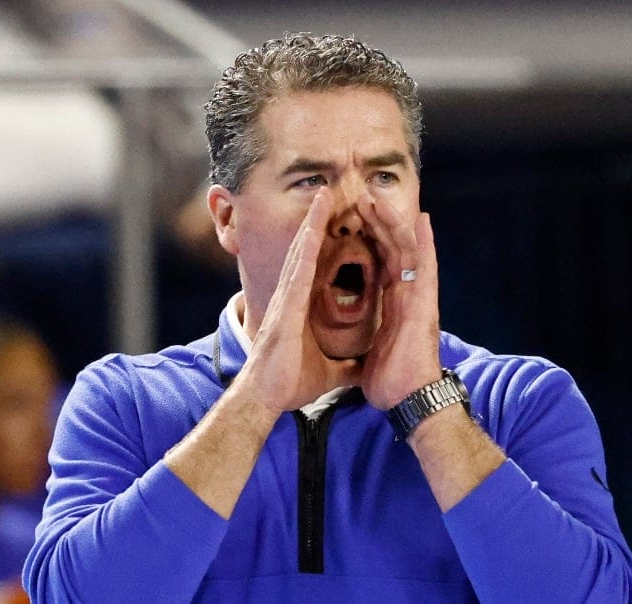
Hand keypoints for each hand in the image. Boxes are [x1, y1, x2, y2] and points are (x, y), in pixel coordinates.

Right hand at [233, 191, 360, 412]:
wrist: (267, 399)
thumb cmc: (290, 384)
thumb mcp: (330, 372)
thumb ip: (346, 365)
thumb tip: (363, 368)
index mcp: (304, 307)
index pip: (320, 267)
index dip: (329, 244)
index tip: (342, 224)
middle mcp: (294, 295)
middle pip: (310, 250)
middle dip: (320, 221)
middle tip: (331, 193)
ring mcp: (288, 297)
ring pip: (303, 250)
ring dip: (313, 222)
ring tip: (324, 194)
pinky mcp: (287, 304)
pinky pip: (300, 267)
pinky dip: (307, 243)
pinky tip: (315, 223)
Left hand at [356, 194, 440, 408]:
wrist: (410, 401)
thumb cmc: (393, 383)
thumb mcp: (372, 354)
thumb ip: (369, 341)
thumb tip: (355, 348)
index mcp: (395, 305)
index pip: (381, 263)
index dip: (371, 240)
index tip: (357, 219)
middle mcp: (408, 296)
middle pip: (392, 250)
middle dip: (378, 223)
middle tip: (362, 198)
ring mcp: (419, 299)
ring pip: (406, 251)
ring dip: (394, 224)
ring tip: (378, 199)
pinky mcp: (425, 305)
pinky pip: (425, 268)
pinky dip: (426, 243)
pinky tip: (422, 220)